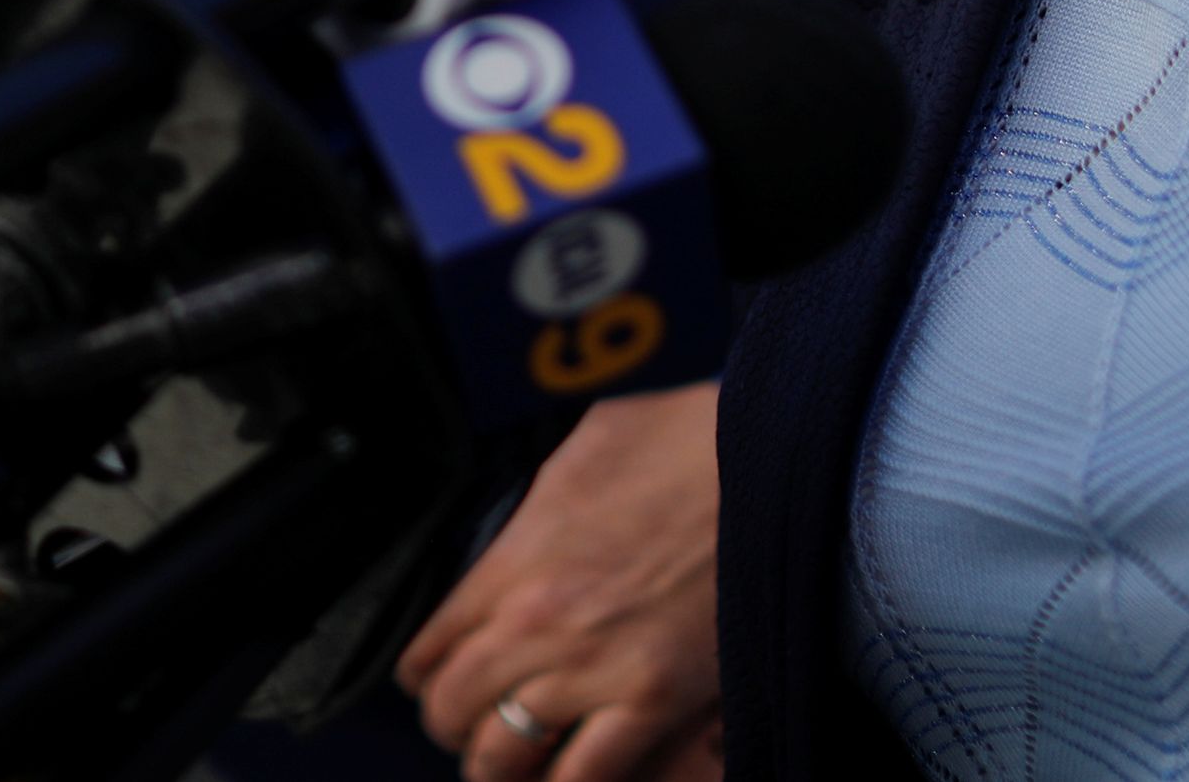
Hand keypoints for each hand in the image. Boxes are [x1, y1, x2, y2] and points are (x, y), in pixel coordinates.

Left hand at [397, 382, 724, 781]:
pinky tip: (560, 779)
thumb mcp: (580, 448)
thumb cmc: (682, 441)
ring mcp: (594, 669)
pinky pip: (584, 775)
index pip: (431, 647)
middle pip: (453, 708)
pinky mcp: (654, 701)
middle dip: (452, 725)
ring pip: (503, 754)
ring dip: (495, 767)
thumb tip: (520, 530)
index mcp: (513, 561)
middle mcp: (537, 624)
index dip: (424, 674)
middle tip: (465, 729)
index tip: (433, 681)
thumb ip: (537, 505)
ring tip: (504, 768)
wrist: (764, 461)